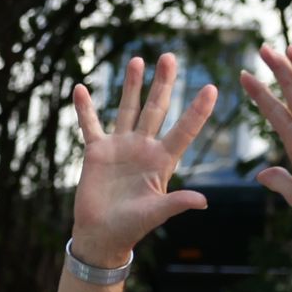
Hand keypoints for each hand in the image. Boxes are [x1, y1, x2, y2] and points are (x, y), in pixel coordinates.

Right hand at [67, 53, 217, 269]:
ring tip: (137, 59)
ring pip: (128, 109)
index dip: (197, 111)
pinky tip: (80, 89)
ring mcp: (120, 146)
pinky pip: (90, 125)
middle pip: (156, 109)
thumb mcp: (156, 214)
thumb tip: (203, 201)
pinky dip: (85, 108)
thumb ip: (177, 203)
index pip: (184, 130)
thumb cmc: (131, 227)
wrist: (101, 235)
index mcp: (162, 161)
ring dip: (131, 85)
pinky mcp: (97, 152)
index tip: (211, 88)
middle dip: (163, 83)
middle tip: (170, 57)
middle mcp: (144, 148)